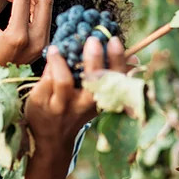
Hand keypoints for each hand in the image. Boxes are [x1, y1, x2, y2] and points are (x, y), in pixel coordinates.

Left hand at [25, 35, 126, 154]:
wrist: (51, 138)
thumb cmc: (76, 108)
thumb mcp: (96, 97)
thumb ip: (111, 76)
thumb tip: (135, 56)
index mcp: (101, 98)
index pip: (115, 79)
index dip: (117, 60)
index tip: (114, 41)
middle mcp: (84, 104)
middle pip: (92, 80)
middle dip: (94, 59)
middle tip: (92, 40)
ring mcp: (62, 105)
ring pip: (63, 80)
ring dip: (60, 61)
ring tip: (56, 48)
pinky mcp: (42, 104)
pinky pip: (46, 80)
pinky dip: (49, 66)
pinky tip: (52, 56)